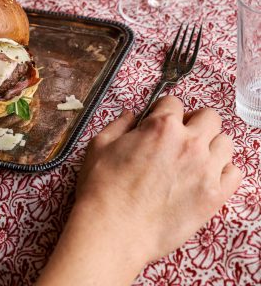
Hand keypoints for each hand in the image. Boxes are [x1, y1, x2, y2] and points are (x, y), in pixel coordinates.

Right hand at [36, 97, 241, 285]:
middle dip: (193, 122)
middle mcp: (190, 144)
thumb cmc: (102, 189)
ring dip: (210, 145)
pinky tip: (204, 177)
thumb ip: (119, 125)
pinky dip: (223, 171)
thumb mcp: (99, 147)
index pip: (173, 102)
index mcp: (161, 127)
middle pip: (209, 117)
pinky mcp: (214, 197)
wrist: (113, 230)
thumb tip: (131, 117)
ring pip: (226, 142)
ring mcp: (206, 170)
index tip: (157, 122)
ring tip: (192, 159)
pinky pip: (235, 173)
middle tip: (178, 137)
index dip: (162, 111)